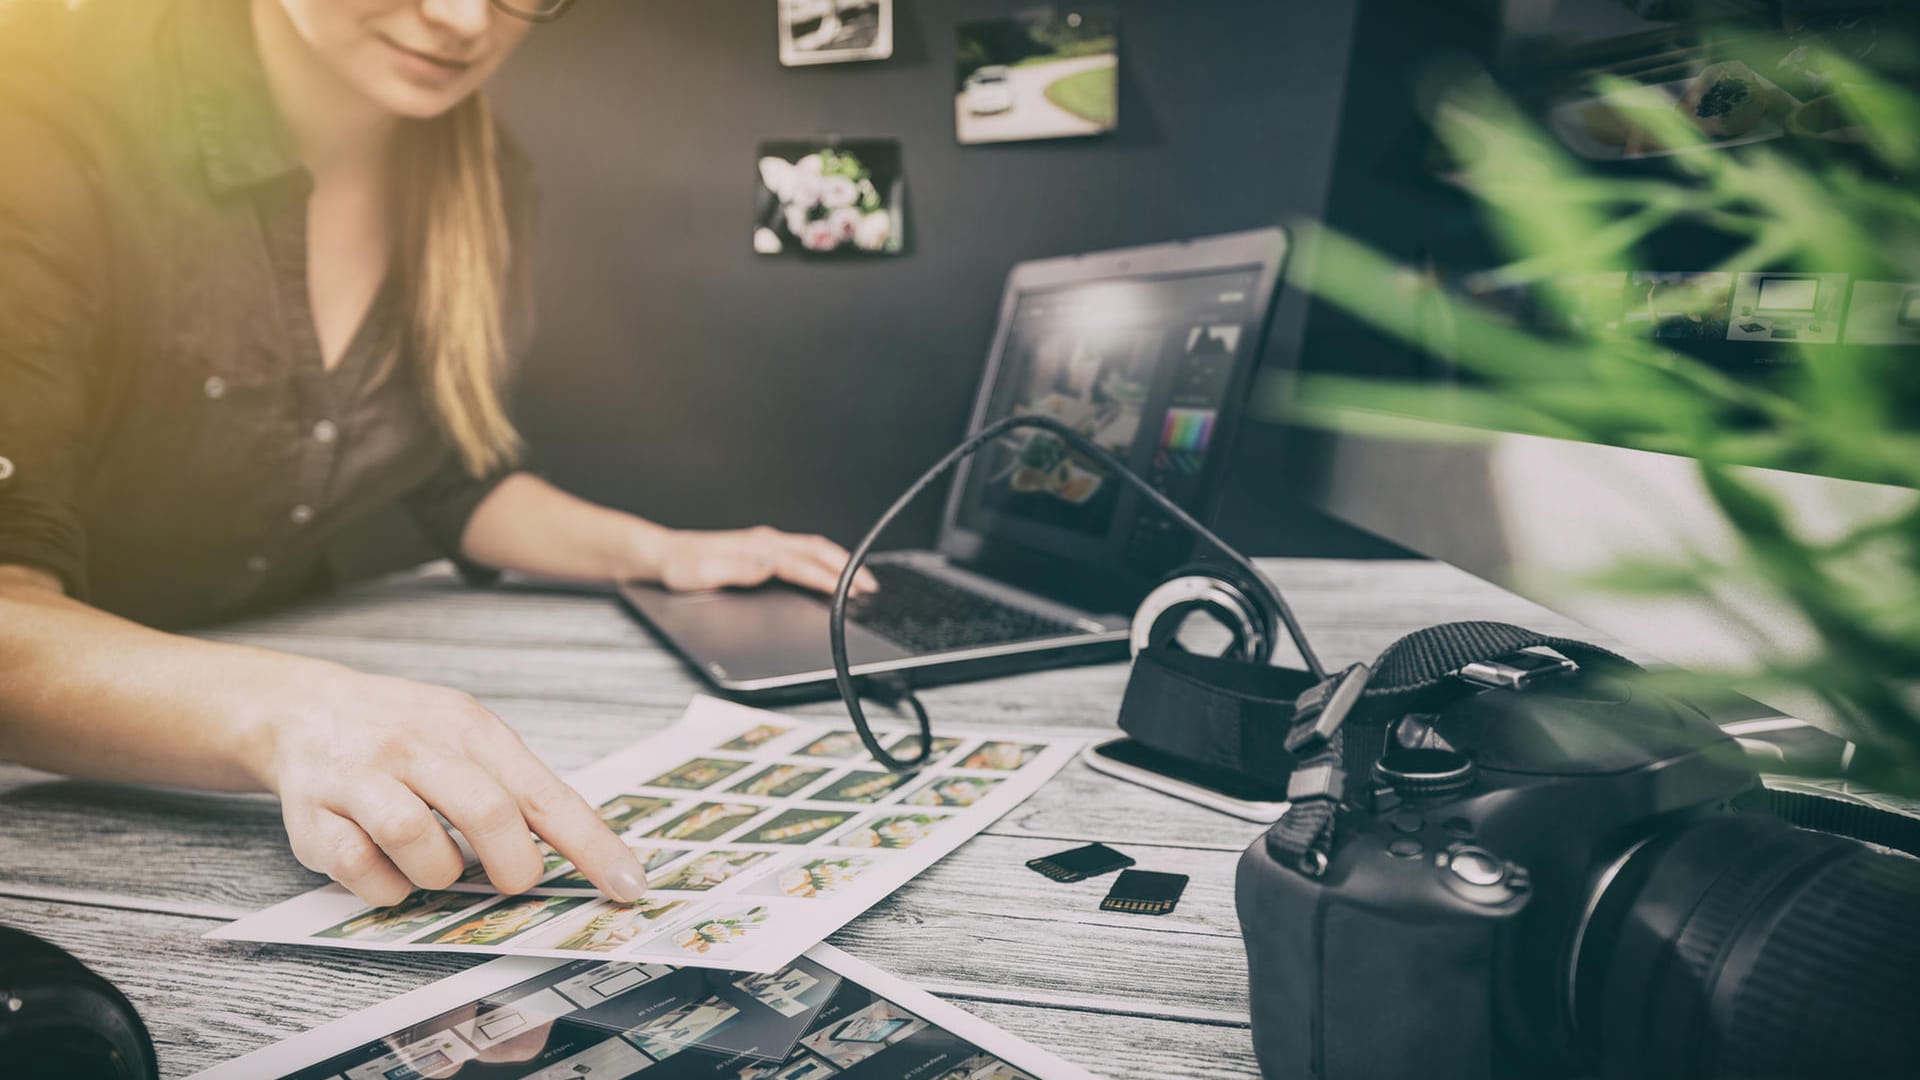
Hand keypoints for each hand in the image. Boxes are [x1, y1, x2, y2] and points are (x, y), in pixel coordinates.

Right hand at [255, 666, 648, 906]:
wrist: (304, 710)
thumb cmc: (404, 732)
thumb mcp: (468, 735)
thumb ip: (517, 787)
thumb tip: (584, 850)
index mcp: (469, 728)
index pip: (544, 793)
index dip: (591, 845)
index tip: (628, 882)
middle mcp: (416, 746)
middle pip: (486, 813)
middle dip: (512, 865)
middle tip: (512, 879)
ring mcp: (361, 778)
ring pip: (417, 841)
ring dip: (440, 875)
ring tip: (438, 864)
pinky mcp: (315, 817)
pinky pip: (362, 870)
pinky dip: (387, 886)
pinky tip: (391, 870)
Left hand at [653, 525, 879, 596]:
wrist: (663, 556)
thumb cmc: (681, 567)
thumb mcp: (705, 572)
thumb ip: (738, 569)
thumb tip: (769, 565)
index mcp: (757, 548)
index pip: (803, 564)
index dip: (830, 578)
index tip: (851, 590)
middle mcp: (765, 542)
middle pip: (817, 550)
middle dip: (847, 567)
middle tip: (869, 586)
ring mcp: (765, 544)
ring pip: (813, 549)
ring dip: (838, 563)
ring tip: (858, 580)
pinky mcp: (762, 550)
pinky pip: (802, 552)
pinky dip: (823, 561)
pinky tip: (826, 572)